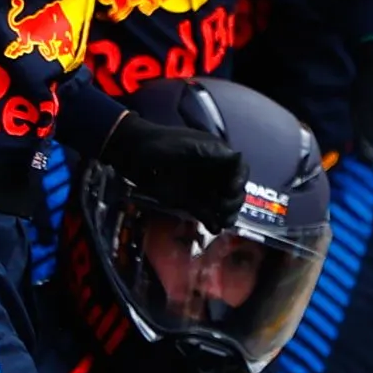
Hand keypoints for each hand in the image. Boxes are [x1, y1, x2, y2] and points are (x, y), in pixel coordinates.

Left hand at [103, 103, 245, 228]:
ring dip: (227, 215)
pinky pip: (207, 214)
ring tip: (222, 222)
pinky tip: (213, 228)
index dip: (240, 180)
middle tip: (223, 208)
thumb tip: (237, 157)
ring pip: (224, 205)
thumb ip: (214, 151)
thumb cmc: (160, 144)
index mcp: (217, 156)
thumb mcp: (190, 144)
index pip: (239, 169)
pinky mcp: (190, 202)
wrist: (132, 154)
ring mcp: (202, 188)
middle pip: (235, 190)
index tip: (230, 190)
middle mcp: (213, 173)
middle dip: (233, 201)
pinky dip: (212, 222)